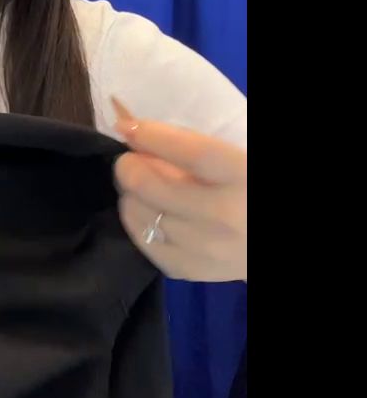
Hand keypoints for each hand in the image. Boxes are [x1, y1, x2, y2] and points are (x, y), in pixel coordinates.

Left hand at [111, 98, 246, 281]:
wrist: (269, 242)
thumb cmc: (248, 190)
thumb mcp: (235, 160)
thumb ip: (194, 147)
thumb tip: (138, 134)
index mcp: (242, 177)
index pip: (190, 153)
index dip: (152, 137)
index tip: (127, 126)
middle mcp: (223, 215)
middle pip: (150, 186)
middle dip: (129, 166)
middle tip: (131, 160)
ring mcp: (204, 248)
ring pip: (138, 213)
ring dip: (130, 193)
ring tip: (141, 186)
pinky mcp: (190, 270)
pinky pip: (143, 240)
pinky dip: (137, 221)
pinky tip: (149, 212)